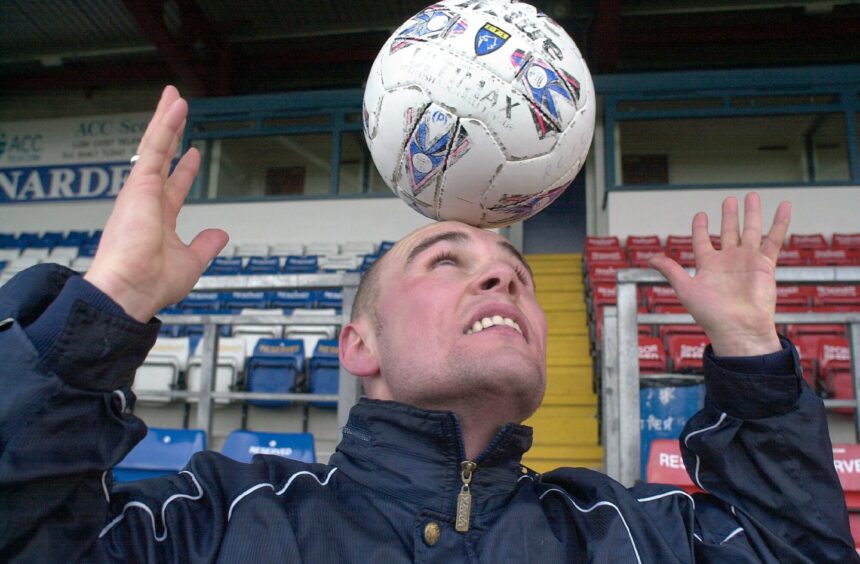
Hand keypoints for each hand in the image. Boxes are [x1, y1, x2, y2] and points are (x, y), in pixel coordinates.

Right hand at [84, 86, 228, 321]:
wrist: (131, 290)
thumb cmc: (152, 284)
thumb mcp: (191, 262)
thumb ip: (205, 246)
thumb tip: (220, 235)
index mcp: (157, 220)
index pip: (174, 186)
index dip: (186, 170)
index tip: (194, 154)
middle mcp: (146, 202)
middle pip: (161, 158)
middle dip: (171, 133)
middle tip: (177, 110)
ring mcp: (141, 191)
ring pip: (155, 145)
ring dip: (167, 119)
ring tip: (176, 97)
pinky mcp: (139, 184)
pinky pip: (155, 146)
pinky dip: (166, 124)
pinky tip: (176, 105)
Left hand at [649, 193, 790, 356]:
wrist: (738, 328)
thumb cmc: (710, 313)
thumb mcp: (684, 288)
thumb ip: (670, 270)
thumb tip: (650, 259)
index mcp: (707, 265)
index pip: (701, 241)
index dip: (699, 228)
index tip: (701, 214)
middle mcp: (727, 261)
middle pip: (728, 232)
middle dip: (729, 216)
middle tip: (730, 200)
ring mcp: (747, 261)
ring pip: (750, 231)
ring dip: (751, 214)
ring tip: (751, 196)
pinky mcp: (764, 264)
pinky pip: (774, 240)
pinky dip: (780, 223)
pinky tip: (784, 207)